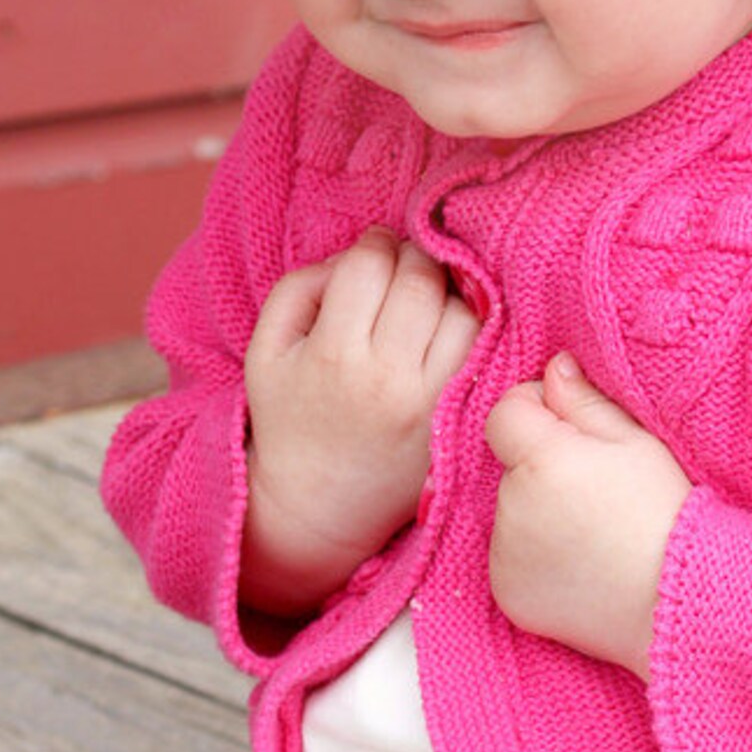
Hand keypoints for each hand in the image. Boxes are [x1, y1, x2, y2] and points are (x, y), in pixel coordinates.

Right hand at [242, 229, 479, 614]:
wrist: (318, 507)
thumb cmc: (289, 417)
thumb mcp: (267, 350)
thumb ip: (300, 288)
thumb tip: (356, 255)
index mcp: (333, 355)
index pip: (367, 266)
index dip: (373, 244)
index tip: (373, 250)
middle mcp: (388, 378)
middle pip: (420, 280)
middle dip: (413, 257)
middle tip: (403, 266)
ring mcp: (431, 400)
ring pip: (462, 311)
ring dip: (447, 290)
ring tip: (425, 298)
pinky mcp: (458, 417)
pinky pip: (484, 349)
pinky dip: (472, 326)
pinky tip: (447, 328)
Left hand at [485, 353, 691, 677]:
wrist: (677, 600)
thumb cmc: (666, 513)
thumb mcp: (636, 442)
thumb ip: (584, 402)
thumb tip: (553, 369)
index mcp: (541, 461)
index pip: (505, 413)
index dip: (539, 413)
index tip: (578, 435)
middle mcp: (511, 508)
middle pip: (509, 467)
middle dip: (542, 468)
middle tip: (598, 492)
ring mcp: (504, 557)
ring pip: (510, 513)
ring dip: (537, 513)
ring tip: (594, 533)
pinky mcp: (506, 594)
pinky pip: (510, 558)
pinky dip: (535, 557)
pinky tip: (580, 564)